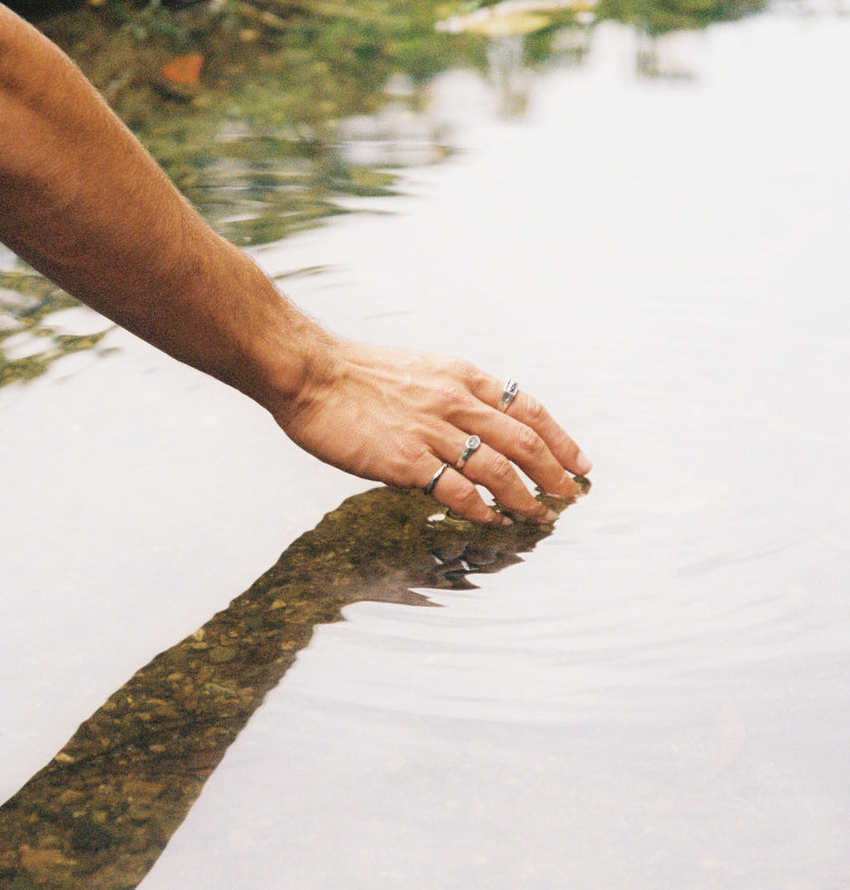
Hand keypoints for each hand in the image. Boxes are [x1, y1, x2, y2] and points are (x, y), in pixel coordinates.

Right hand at [275, 340, 590, 526]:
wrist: (310, 373)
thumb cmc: (354, 372)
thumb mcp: (417, 369)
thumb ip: (448, 394)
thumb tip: (472, 421)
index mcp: (461, 377)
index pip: (527, 408)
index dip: (560, 437)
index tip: (579, 460)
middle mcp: (456, 403)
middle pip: (525, 441)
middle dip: (556, 473)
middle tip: (572, 496)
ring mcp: (433, 432)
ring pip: (499, 469)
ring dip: (527, 496)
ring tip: (542, 515)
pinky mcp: (407, 460)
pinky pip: (457, 490)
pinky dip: (482, 508)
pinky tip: (494, 520)